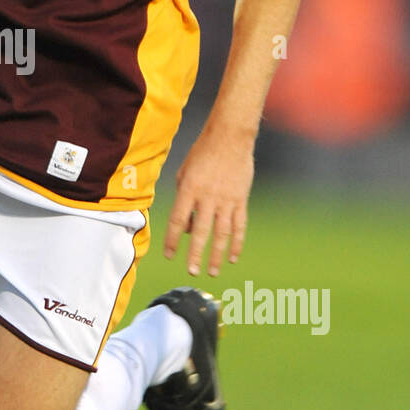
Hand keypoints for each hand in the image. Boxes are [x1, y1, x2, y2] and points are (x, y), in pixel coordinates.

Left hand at [163, 126, 254, 277]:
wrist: (230, 137)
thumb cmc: (202, 154)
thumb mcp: (184, 172)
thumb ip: (182, 199)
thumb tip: (186, 227)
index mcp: (189, 189)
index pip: (177, 220)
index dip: (172, 240)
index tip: (169, 255)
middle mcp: (207, 197)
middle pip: (200, 231)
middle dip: (195, 254)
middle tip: (192, 272)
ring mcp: (226, 200)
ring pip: (221, 233)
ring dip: (217, 255)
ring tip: (212, 271)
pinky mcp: (241, 200)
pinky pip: (239, 226)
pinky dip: (236, 243)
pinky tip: (233, 257)